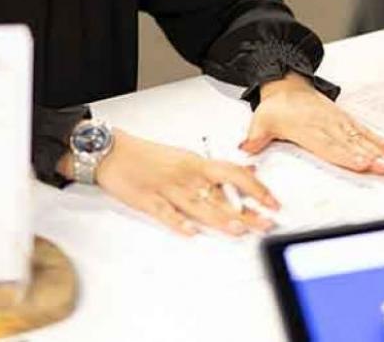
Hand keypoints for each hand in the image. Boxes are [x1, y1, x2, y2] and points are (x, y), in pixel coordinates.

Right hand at [92, 131, 279, 236]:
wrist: (112, 152)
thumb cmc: (148, 155)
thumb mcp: (186, 157)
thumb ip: (216, 169)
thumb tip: (247, 171)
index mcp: (195, 163)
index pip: (233, 173)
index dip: (255, 187)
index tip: (271, 201)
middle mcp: (185, 176)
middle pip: (220, 194)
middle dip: (245, 211)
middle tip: (265, 223)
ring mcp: (167, 189)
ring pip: (198, 205)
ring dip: (220, 218)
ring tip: (238, 229)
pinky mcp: (148, 201)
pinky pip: (166, 213)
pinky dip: (179, 223)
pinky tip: (191, 232)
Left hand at [242, 73, 383, 173]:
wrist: (286, 85)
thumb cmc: (276, 107)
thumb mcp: (260, 120)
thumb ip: (255, 138)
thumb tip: (245, 150)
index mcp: (306, 128)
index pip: (328, 145)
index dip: (344, 155)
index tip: (360, 163)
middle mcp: (325, 124)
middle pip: (348, 143)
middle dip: (367, 156)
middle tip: (382, 167)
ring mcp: (338, 121)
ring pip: (360, 137)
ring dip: (377, 150)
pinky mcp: (345, 120)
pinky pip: (364, 130)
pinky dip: (379, 140)